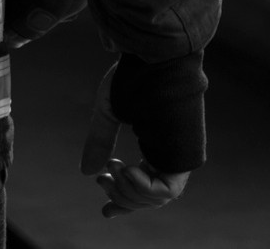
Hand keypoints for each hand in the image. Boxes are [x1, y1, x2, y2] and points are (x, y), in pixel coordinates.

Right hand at [80, 63, 190, 216]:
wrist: (156, 58)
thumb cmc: (135, 77)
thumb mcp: (110, 112)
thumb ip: (100, 141)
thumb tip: (87, 172)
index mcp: (154, 145)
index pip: (142, 186)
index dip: (123, 202)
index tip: (104, 211)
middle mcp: (168, 155)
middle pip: (148, 198)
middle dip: (122, 197)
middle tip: (102, 182)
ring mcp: (177, 157)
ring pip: (158, 198)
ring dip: (131, 193)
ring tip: (114, 170)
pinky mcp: (183, 156)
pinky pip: (168, 190)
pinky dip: (145, 188)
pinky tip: (126, 170)